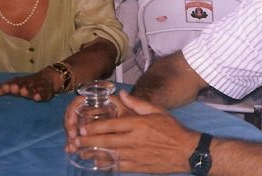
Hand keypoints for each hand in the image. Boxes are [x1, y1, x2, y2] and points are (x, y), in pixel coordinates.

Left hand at [0, 70, 55, 101]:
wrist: (48, 78)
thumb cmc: (26, 84)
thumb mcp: (14, 85)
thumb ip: (2, 89)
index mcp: (20, 82)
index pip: (14, 83)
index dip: (10, 85)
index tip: (6, 88)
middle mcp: (28, 84)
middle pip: (23, 85)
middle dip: (18, 87)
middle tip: (14, 88)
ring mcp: (37, 87)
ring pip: (33, 88)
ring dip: (28, 90)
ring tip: (24, 92)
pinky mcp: (46, 92)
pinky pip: (43, 93)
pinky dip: (40, 95)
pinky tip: (37, 97)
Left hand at [67, 90, 197, 174]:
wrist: (185, 151)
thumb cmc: (172, 128)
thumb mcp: (157, 110)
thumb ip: (137, 102)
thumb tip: (122, 93)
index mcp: (138, 124)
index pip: (112, 125)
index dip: (95, 127)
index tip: (83, 128)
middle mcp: (134, 140)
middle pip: (106, 141)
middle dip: (88, 141)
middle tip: (76, 141)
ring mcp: (135, 155)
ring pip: (109, 155)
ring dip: (93, 154)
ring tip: (80, 153)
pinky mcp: (137, 167)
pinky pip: (117, 166)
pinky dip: (105, 165)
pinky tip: (97, 164)